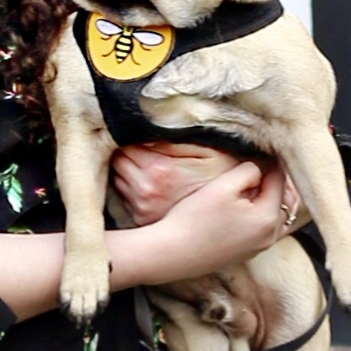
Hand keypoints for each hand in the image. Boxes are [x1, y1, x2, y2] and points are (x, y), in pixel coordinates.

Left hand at [111, 141, 241, 225]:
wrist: (232, 212)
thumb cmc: (221, 176)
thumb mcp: (205, 149)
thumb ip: (173, 139)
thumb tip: (146, 130)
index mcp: (158, 170)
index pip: (125, 147)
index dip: (131, 139)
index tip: (140, 136)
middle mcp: (145, 192)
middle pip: (117, 164)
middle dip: (127, 154)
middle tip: (142, 150)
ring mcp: (141, 209)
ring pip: (117, 180)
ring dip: (126, 171)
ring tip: (146, 167)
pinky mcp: (142, 220)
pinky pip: (124, 198)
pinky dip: (130, 190)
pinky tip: (150, 186)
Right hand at [127, 160, 294, 283]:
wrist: (172, 254)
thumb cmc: (195, 219)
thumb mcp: (223, 185)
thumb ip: (249, 171)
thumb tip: (259, 168)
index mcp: (268, 218)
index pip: (280, 180)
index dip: (270, 161)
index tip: (260, 149)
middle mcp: (269, 236)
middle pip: (284, 200)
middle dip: (275, 181)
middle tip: (261, 164)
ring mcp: (258, 248)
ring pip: (277, 217)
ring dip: (270, 199)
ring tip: (255, 183)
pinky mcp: (245, 254)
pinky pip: (263, 230)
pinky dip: (261, 215)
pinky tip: (245, 206)